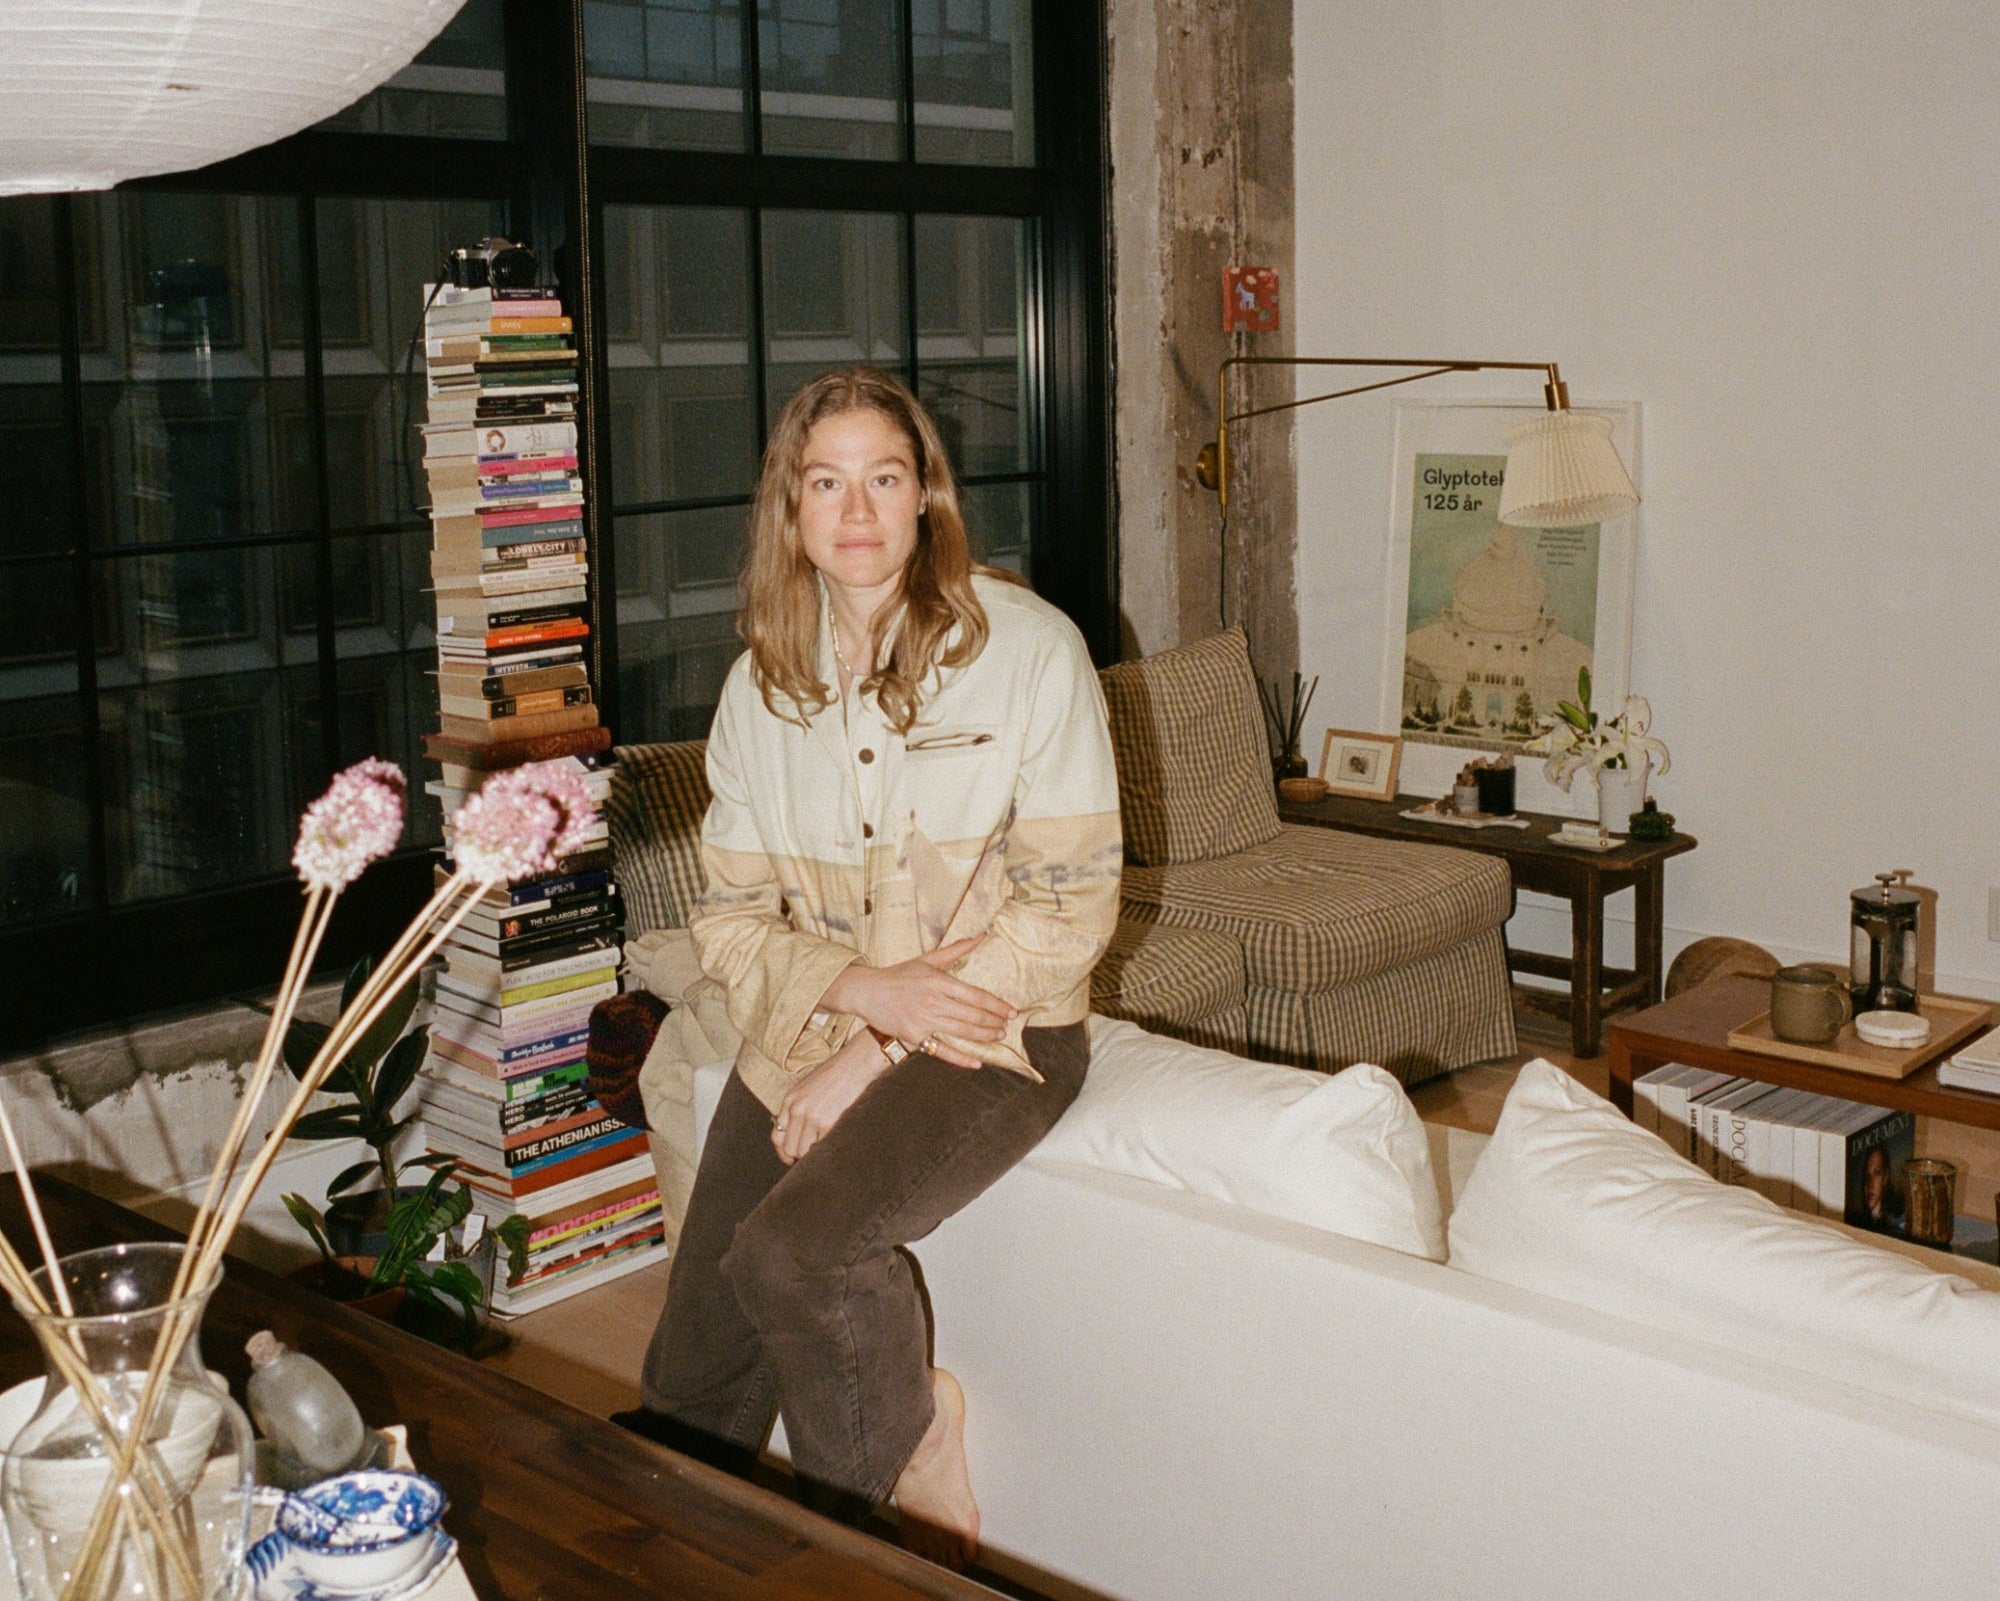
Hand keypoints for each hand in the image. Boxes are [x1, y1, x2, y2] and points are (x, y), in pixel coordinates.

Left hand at [772, 1032, 891, 1164]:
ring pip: (804, 1151)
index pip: (777, 1136)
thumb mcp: (808, 1088)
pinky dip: (827, 1148)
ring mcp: (811, 1117)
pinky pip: (821, 1147)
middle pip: (789, 1148)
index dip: (783, 1151)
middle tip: (812, 1154)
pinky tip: (834, 1140)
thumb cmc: (836, 1075)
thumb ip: (799, 1108)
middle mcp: (797, 1110)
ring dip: (814, 1153)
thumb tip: (797, 1135)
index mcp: (790, 1100)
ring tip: (826, 1145)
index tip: (791, 1159)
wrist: (856, 1064)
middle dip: (799, 1154)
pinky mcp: (827, 1123)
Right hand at [821, 936, 1013, 1068]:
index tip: (1012, 1012)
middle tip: (1007, 1026)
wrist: (867, 992)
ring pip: (962, 1032)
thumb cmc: (900, 974)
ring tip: (998, 1037)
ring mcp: (924, 1021)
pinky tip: (977, 1063)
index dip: (997, 1005)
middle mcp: (933, 1001)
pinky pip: (943, 1051)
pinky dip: (961, 1059)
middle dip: (994, 1022)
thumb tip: (982, 935)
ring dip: (984, 1037)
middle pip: (972, 1016)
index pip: (975, 996)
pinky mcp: (915, 1037)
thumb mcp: (928, 959)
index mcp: (938, 981)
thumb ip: (956, 949)